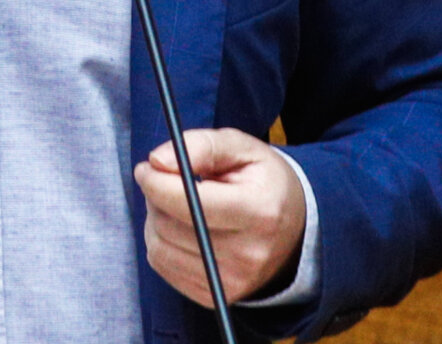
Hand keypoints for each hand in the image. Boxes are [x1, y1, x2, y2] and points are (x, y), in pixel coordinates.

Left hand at [134, 128, 306, 304]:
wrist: (294, 230)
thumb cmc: (263, 183)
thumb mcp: (242, 148)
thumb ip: (201, 145)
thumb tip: (158, 161)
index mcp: (259, 212)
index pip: (190, 203)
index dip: (156, 182)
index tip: (147, 167)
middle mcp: (248, 254)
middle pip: (170, 225)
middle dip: (156, 198)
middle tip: (166, 182)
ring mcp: (231, 281)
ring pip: (160, 248)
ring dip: (155, 220)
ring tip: (175, 205)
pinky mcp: (213, 296)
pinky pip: (163, 266)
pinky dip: (161, 242)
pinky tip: (180, 228)